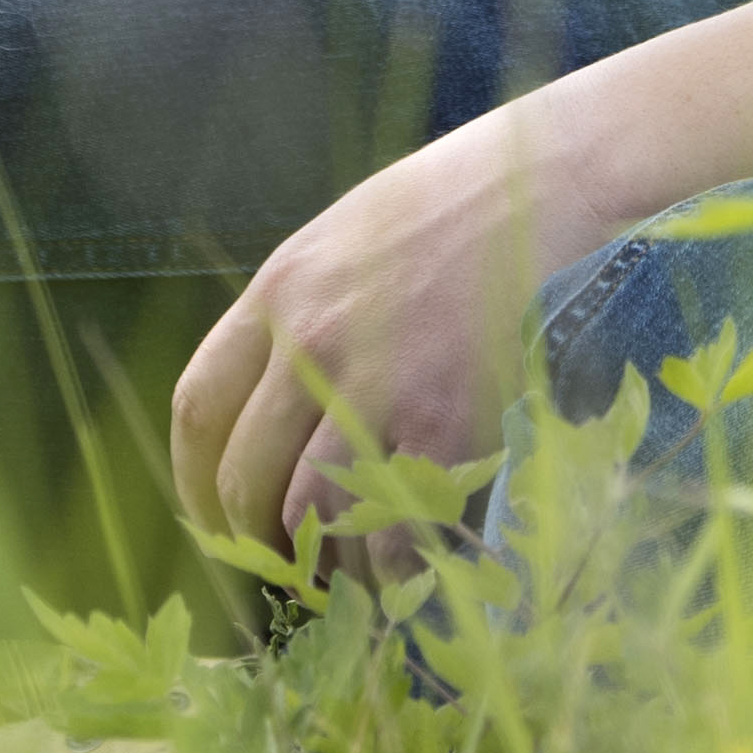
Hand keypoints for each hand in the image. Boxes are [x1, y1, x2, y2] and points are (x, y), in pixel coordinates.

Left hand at [169, 99, 626, 572]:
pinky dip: (392, 566)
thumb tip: (282, 398)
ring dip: (324, 561)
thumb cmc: (464, 199)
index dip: (195, 482)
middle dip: (255, 538)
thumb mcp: (351, 234)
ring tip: (349, 575)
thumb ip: (306, 309)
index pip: (198, 409)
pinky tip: (406, 569)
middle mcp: (313, 341)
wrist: (557, 177)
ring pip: (312, 512)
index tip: (214, 516)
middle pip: (245, 474)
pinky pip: (393, 525)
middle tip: (286, 564)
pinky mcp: (446, 421)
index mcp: (281, 289)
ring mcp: (377, 384)